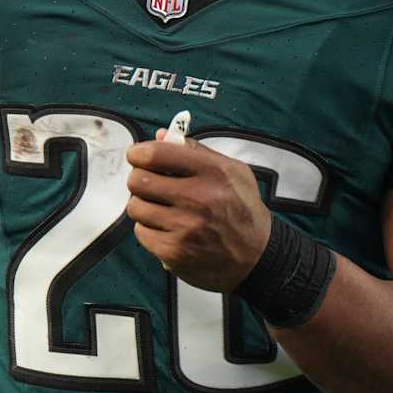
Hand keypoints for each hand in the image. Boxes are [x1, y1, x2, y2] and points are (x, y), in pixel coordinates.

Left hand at [124, 128, 271, 291]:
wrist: (256, 257)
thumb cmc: (242, 209)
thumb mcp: (233, 171)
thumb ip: (196, 150)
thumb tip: (160, 134)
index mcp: (213, 172)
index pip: (157, 154)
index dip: (139, 153)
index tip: (138, 156)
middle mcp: (199, 198)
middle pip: (139, 180)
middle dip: (138, 179)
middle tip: (147, 183)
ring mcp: (186, 227)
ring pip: (136, 207)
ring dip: (143, 205)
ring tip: (159, 207)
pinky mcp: (175, 252)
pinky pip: (141, 232)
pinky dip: (149, 229)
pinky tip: (165, 228)